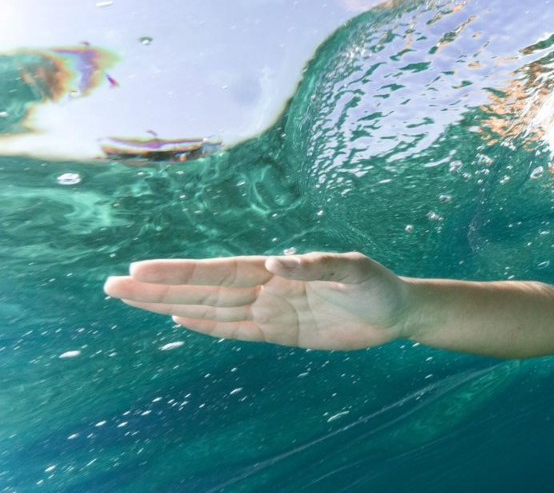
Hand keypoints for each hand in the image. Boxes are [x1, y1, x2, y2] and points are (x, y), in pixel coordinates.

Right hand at [104, 252, 411, 350]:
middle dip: (159, 287)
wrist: (396, 311)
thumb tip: (276, 264)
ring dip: (172, 304)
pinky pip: (236, 330)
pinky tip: (177, 319)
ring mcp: (270, 310)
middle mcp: (266, 287)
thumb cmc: (376, 284)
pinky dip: (207, 326)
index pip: (220, 271)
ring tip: (132, 299)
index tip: (142, 269)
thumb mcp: (354, 270)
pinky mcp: (281, 333)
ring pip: (211, 309)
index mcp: (278, 269)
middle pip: (204, 289)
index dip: (181, 272)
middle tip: (114, 285)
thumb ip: (316, 266)